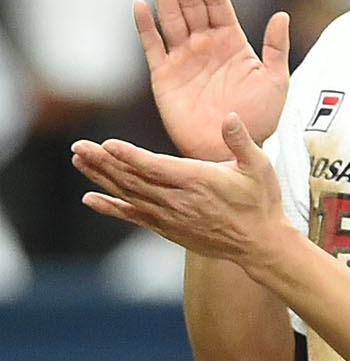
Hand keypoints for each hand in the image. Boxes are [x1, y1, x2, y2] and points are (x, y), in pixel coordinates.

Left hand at [72, 113, 290, 263]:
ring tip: (79, 161)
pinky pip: (133, 217)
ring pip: (129, 195)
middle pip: (134, 180)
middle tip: (78, 147)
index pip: (156, 167)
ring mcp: (171, 217)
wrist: (260, 243)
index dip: (129, 156)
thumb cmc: (261, 201)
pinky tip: (90, 199)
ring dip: (102, 178)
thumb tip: (230, 117)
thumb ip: (241, 141)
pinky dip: (110, 208)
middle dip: (103, 163)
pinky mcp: (168, 229)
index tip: (105, 144)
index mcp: (198, 181)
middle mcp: (179, 201)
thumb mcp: (259, 166)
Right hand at [135, 0, 289, 161]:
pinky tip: (140, 5)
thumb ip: (277, 48)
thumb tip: (282, 15)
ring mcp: (183, 59)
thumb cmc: (259, 119)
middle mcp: (205, 46)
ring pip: (170, 18)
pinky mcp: (164, 77)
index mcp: (231, 42)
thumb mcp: (276, 81)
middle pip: (191, 4)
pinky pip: (152, 46)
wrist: (233, 149)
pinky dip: (145, 27)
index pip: (218, 4)